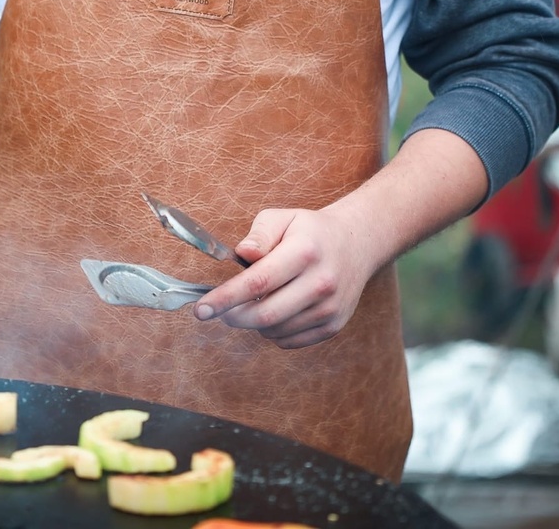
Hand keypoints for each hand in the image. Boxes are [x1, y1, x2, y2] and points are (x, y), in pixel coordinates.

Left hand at [193, 205, 378, 349]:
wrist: (357, 244)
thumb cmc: (310, 231)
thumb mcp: (282, 218)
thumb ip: (259, 234)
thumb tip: (242, 254)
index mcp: (305, 252)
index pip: (258, 282)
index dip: (225, 298)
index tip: (201, 309)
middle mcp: (321, 282)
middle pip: (265, 314)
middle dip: (232, 316)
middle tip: (218, 310)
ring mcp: (329, 308)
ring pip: (274, 330)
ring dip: (253, 322)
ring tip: (254, 301)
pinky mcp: (333, 325)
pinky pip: (289, 340)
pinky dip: (272, 331)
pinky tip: (275, 310)